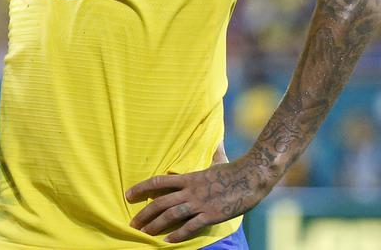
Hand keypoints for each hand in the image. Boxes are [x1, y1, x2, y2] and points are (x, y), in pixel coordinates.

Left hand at [125, 154, 274, 242]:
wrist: (252, 176)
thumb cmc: (234, 169)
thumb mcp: (216, 162)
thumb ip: (208, 157)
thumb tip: (213, 141)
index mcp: (188, 178)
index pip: (158, 182)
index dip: (141, 188)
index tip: (128, 195)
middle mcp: (190, 191)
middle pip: (160, 202)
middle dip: (144, 214)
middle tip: (132, 223)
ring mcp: (200, 203)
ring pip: (171, 215)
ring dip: (156, 225)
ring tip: (144, 234)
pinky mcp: (211, 215)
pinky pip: (190, 226)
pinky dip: (178, 234)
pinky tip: (167, 241)